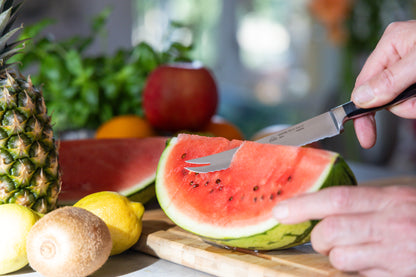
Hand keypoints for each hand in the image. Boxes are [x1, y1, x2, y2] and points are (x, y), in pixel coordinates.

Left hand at [273, 185, 415, 275]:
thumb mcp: (399, 199)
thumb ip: (364, 203)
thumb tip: (324, 207)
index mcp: (389, 201)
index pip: (337, 198)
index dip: (304, 205)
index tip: (281, 210)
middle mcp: (390, 227)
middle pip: (332, 232)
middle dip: (319, 237)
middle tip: (323, 236)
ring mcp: (395, 256)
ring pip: (341, 258)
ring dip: (337, 256)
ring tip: (353, 250)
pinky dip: (356, 271)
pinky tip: (370, 263)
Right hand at [350, 20, 415, 148]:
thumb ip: (391, 80)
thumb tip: (361, 98)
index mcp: (392, 44)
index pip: (364, 83)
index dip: (361, 112)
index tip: (366, 137)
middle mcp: (399, 56)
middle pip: (384, 96)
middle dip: (404, 106)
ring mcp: (411, 69)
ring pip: (402, 103)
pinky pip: (414, 102)